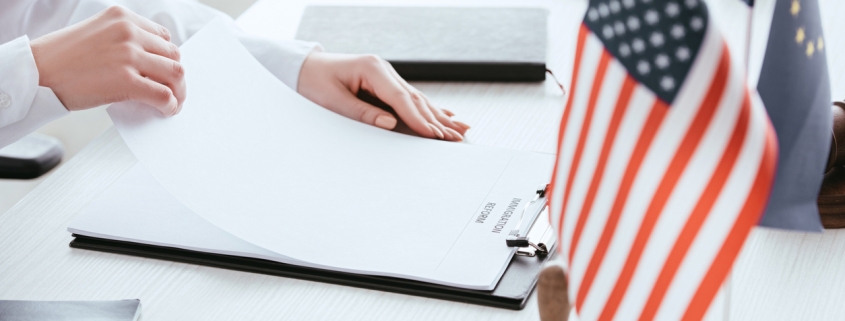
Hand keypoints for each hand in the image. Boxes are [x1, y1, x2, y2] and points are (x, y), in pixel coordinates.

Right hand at [29, 6, 184, 115]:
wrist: (36, 74)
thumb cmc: (61, 58)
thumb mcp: (96, 34)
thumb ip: (123, 40)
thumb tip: (151, 62)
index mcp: (122, 17)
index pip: (162, 37)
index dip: (166, 57)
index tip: (164, 71)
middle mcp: (128, 32)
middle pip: (173, 55)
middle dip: (175, 75)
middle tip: (173, 90)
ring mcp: (129, 56)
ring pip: (175, 73)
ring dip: (178, 91)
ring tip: (173, 102)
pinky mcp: (127, 81)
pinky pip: (163, 94)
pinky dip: (170, 105)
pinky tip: (166, 110)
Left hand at [297, 52, 469, 140]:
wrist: (303, 69)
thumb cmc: (314, 83)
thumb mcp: (333, 101)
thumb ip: (362, 113)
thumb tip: (391, 124)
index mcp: (372, 68)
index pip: (402, 98)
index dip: (419, 119)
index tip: (434, 135)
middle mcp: (384, 70)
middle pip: (416, 99)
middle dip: (437, 120)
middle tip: (457, 137)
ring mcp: (386, 75)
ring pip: (418, 99)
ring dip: (439, 116)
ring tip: (461, 130)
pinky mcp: (385, 83)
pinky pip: (410, 100)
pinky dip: (429, 110)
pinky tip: (446, 115)